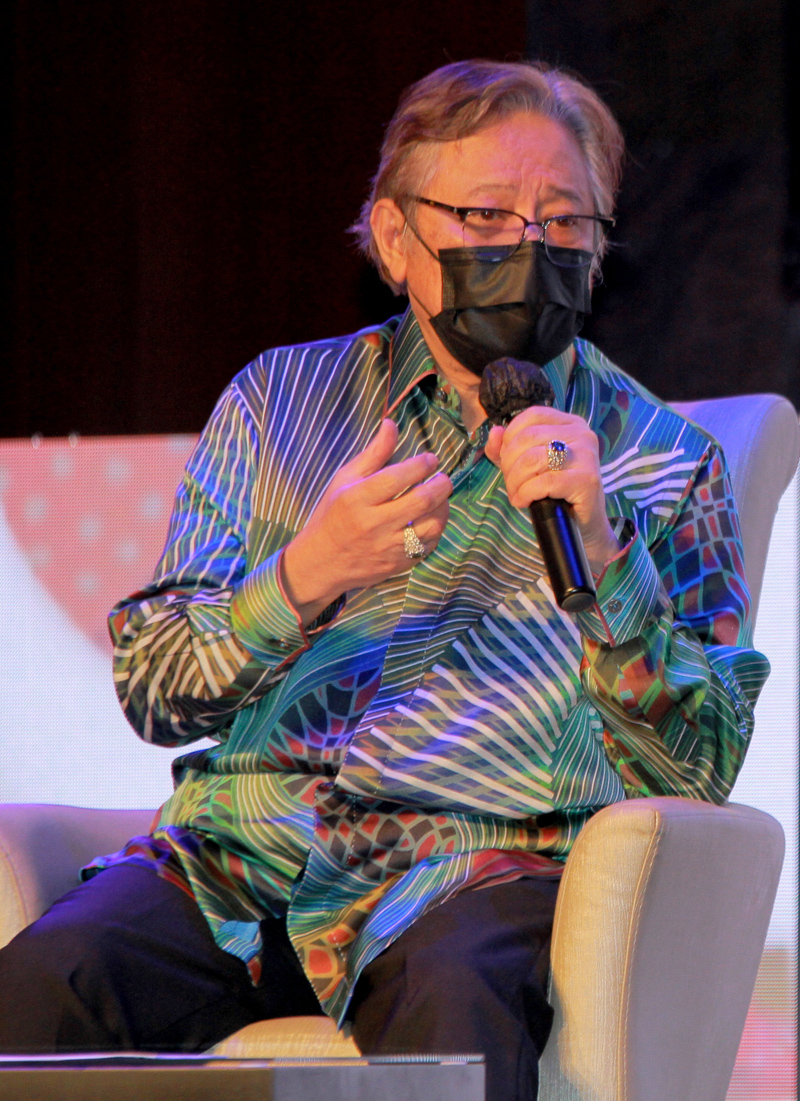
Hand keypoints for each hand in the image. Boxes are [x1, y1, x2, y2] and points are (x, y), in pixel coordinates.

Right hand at [281, 419, 451, 623]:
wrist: (323, 561)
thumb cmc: (333, 514)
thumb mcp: (345, 479)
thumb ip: (373, 453)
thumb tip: (391, 424)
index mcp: (357, 498)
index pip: (397, 477)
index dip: (421, 465)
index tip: (430, 459)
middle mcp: (374, 524)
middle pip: (421, 501)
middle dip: (441, 484)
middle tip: (442, 477)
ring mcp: (388, 547)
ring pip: (432, 526)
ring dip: (443, 508)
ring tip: (440, 497)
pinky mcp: (398, 564)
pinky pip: (428, 546)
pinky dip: (435, 530)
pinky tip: (431, 519)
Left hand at [483, 407, 618, 570]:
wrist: (582, 525)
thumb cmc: (554, 492)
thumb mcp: (526, 466)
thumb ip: (507, 448)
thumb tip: (494, 433)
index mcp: (570, 423)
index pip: (532, 415)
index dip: (510, 437)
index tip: (507, 461)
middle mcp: (582, 434)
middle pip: (528, 438)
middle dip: (509, 464)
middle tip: (511, 485)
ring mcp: (587, 456)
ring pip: (533, 459)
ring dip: (516, 481)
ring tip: (518, 495)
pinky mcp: (587, 480)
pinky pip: (544, 482)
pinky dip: (526, 493)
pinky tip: (525, 502)